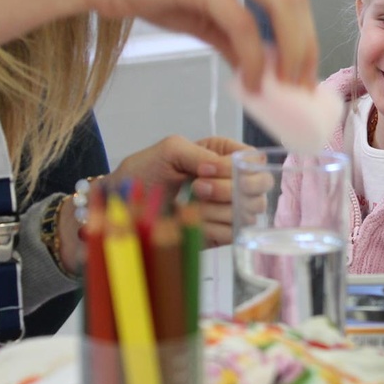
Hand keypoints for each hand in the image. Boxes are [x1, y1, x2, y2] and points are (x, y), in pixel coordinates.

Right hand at [83, 0, 318, 91]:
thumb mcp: (204, 6)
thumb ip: (238, 31)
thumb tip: (268, 67)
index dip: (305, 30)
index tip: (305, 66)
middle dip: (305, 45)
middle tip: (303, 84)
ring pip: (280, 5)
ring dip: (290, 52)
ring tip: (285, 86)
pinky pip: (243, 23)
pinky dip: (253, 57)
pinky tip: (252, 81)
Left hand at [110, 135, 254, 246]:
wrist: (123, 208)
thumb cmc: (144, 172)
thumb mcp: (169, 150)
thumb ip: (199, 153)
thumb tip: (223, 168)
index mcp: (224, 156)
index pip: (255, 159)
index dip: (239, 167)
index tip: (205, 171)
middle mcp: (231, 181)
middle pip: (260, 186)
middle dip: (230, 189)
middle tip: (197, 188)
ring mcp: (228, 208)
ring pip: (249, 211)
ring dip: (217, 209)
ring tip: (188, 205)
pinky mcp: (222, 232)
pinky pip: (234, 232)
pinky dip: (213, 227)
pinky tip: (192, 222)